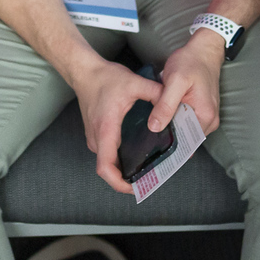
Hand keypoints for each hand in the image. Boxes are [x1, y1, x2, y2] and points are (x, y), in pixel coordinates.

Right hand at [69, 57, 163, 194]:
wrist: (85, 72)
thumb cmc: (104, 78)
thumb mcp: (134, 82)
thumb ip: (156, 93)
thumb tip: (174, 104)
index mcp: (106, 130)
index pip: (106, 167)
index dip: (118, 183)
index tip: (135, 188)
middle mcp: (97, 138)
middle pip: (108, 169)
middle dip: (126, 180)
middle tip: (150, 179)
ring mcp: (94, 137)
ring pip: (107, 162)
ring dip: (122, 170)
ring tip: (147, 169)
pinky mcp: (96, 134)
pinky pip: (107, 154)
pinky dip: (119, 160)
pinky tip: (137, 155)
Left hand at [153, 30, 225, 135]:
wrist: (203, 50)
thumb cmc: (192, 62)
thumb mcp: (175, 81)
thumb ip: (165, 105)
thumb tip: (155, 127)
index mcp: (205, 116)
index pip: (186, 141)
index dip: (169, 144)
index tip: (153, 145)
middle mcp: (210, 120)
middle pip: (186, 139)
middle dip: (169, 137)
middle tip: (151, 132)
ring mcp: (207, 116)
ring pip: (185, 131)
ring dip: (172, 127)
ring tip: (157, 121)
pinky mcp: (202, 111)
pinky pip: (187, 123)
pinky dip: (176, 120)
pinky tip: (166, 114)